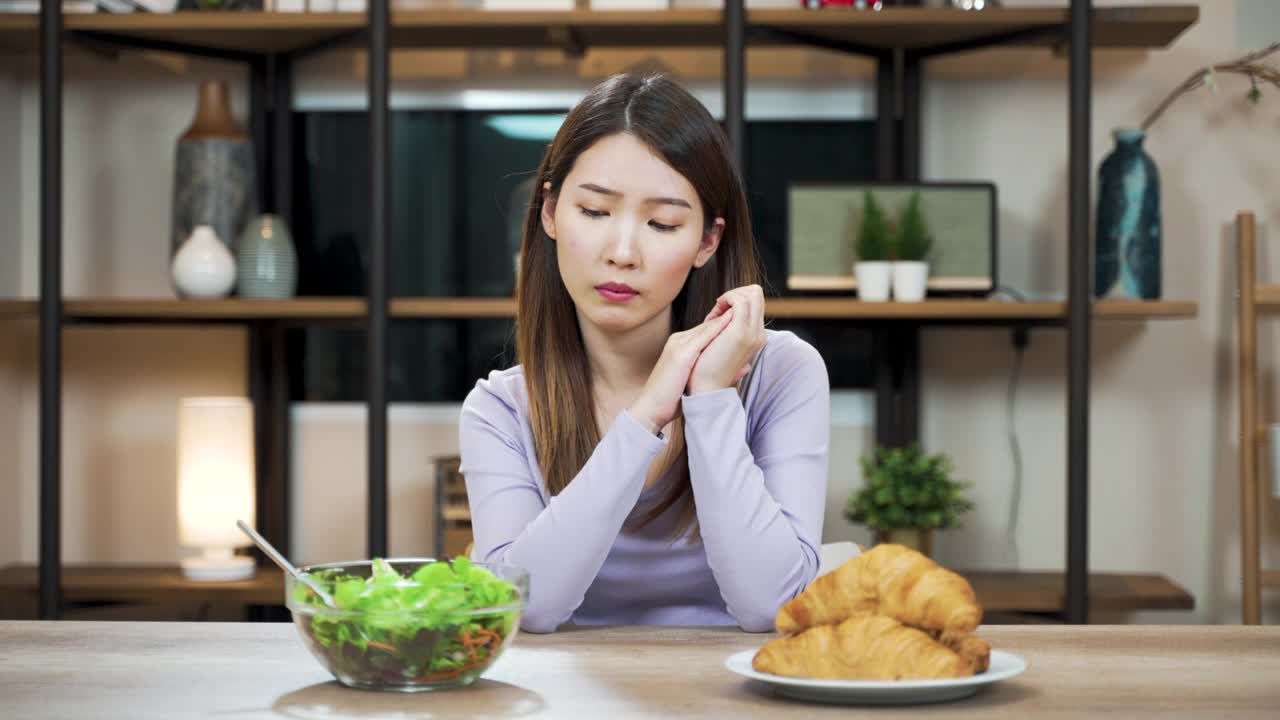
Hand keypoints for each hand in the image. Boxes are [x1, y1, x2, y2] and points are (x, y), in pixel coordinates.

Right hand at [628, 310, 736, 433]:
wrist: (649, 410)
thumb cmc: (669, 400)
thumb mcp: (691, 380)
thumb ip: (715, 371)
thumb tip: (744, 367)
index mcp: (681, 346)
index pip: (708, 331)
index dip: (727, 328)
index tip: (745, 327)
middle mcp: (679, 341)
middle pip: (709, 325)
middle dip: (729, 320)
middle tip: (749, 317)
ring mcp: (678, 346)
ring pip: (707, 328)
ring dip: (727, 320)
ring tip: (745, 315)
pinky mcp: (680, 354)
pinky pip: (703, 338)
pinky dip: (718, 330)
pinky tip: (732, 325)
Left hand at [687, 284, 765, 394]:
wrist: (704, 389)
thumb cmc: (706, 368)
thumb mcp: (721, 344)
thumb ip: (727, 330)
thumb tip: (724, 315)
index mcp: (755, 336)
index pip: (755, 302)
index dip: (736, 300)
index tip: (717, 313)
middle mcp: (758, 334)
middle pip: (757, 293)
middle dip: (734, 294)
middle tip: (716, 310)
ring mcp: (752, 333)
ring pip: (753, 293)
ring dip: (729, 296)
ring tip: (714, 313)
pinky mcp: (740, 333)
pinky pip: (740, 301)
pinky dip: (726, 299)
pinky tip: (712, 315)